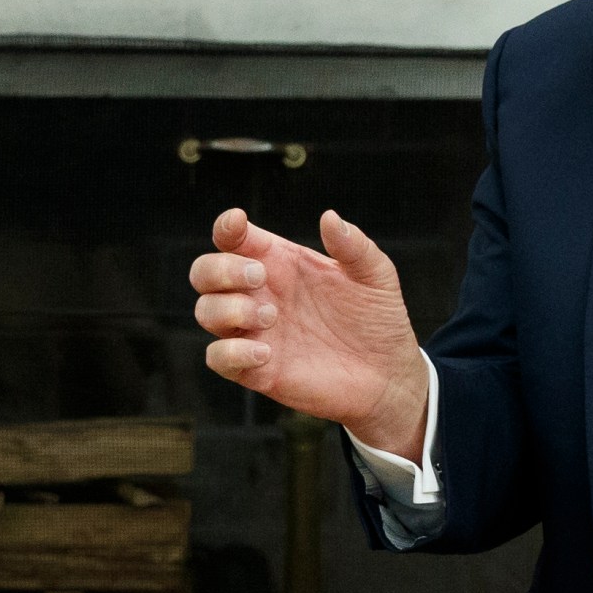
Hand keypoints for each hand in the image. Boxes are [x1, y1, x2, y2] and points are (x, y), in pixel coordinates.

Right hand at [191, 208, 428, 458]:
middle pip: (204, 272)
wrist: (388, 375)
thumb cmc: (377, 320)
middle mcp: (259, 294)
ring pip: (205, 311)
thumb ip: (354, 246)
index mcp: (280, 263)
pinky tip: (267, 352)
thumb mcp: (375, 276)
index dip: (225, 227)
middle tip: (261, 278)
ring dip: (229, 309)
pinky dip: (231, 352)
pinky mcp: (256, 369)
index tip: (238, 223)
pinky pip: (217, 358)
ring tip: (272, 316)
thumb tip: (329, 217)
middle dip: (221, 269)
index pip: (234, 239)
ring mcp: (254, 332)